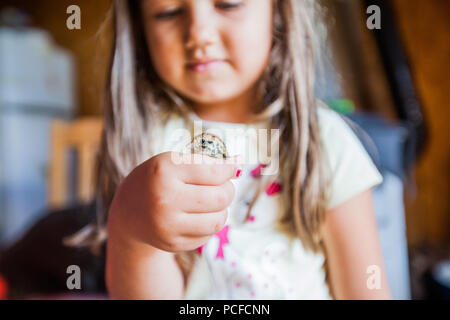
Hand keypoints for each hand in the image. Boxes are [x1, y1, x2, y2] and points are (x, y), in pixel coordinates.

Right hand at [109, 151, 242, 252]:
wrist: (129, 212)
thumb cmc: (157, 180)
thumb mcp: (172, 162)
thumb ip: (204, 161)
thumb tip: (239, 163)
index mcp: (164, 171)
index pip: (215, 171)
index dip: (230, 168)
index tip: (234, 166)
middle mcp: (164, 199)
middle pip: (221, 197)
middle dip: (229, 189)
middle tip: (224, 185)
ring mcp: (168, 225)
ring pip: (219, 219)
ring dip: (223, 208)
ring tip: (214, 200)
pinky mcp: (172, 243)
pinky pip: (208, 234)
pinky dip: (211, 222)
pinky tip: (201, 215)